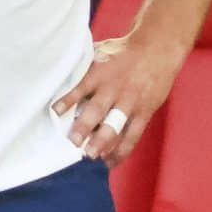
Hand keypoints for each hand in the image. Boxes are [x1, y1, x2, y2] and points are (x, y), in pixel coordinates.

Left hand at [51, 35, 184, 162]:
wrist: (156, 49)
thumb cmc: (121, 52)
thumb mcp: (99, 52)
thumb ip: (82, 67)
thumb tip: (58, 78)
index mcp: (100, 72)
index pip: (81, 86)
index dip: (68, 99)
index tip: (55, 111)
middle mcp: (114, 88)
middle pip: (98, 110)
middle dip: (85, 127)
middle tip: (73, 142)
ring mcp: (131, 102)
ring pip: (116, 125)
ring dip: (103, 141)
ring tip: (91, 155)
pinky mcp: (144, 112)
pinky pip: (133, 135)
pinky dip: (122, 150)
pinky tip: (109, 162)